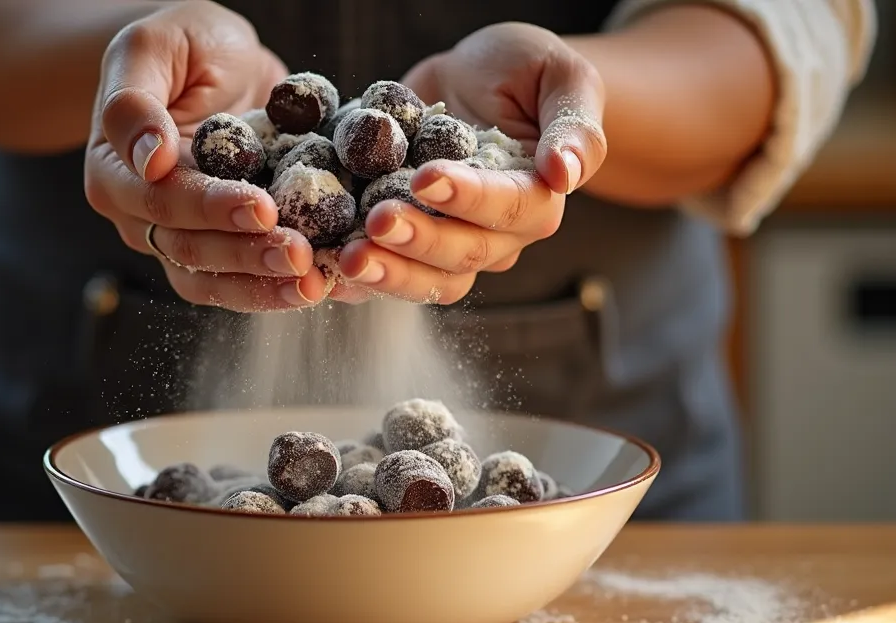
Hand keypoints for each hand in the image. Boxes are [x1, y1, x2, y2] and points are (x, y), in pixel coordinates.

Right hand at [85, 1, 327, 311]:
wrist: (218, 60)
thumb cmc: (182, 44)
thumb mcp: (153, 47)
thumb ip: (135, 101)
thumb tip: (149, 159)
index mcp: (115, 171)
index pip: (161, 200)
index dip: (212, 208)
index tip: (263, 207)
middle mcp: (141, 215)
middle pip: (189, 250)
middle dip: (248, 255)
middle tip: (301, 254)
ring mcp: (182, 236)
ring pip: (214, 280)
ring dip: (266, 286)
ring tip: (316, 283)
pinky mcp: (224, 245)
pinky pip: (245, 282)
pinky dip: (282, 287)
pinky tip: (324, 284)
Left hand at [331, 23, 606, 304]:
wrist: (476, 77)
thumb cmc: (526, 70)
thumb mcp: (560, 76)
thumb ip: (573, 125)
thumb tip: (566, 174)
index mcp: (537, 197)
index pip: (509, 210)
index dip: (468, 199)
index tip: (425, 177)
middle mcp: (497, 234)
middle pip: (463, 256)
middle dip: (417, 242)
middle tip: (375, 222)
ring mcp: (450, 243)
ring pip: (425, 279)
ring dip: (385, 273)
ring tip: (344, 256)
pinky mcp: (408, 242)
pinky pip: (384, 272)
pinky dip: (353, 279)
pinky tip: (322, 266)